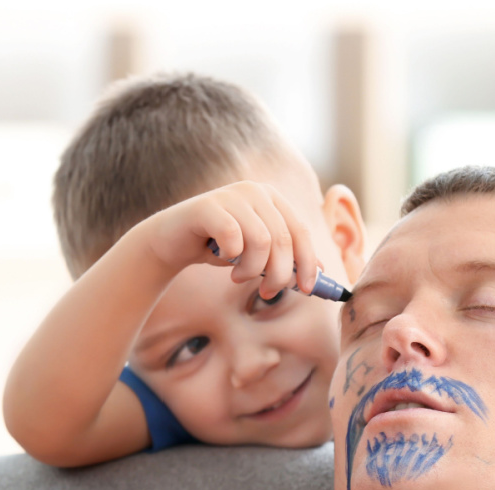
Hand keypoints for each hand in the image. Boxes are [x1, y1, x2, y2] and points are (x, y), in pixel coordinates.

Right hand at [140, 181, 318, 297]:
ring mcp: (231, 194)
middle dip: (279, 274)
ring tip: (239, 276)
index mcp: (272, 199)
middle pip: (283, 238)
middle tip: (267, 292)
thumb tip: (321, 273)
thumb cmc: (220, 248)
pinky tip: (222, 258)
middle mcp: (255, 191)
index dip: (307, 262)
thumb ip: (288, 260)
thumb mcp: (259, 256)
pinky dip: (231, 256)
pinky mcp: (208, 205)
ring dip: (253, 269)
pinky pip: (233, 236)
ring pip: (261, 240)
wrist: (173, 242)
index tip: (306, 290)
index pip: (300, 231)